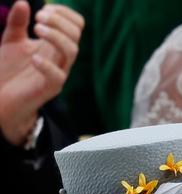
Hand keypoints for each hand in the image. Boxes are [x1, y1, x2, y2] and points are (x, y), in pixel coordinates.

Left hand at [0, 1, 83, 144]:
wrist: (2, 97)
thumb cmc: (10, 69)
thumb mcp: (12, 39)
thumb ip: (18, 22)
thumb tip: (23, 2)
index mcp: (56, 45)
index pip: (76, 25)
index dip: (64, 13)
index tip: (44, 10)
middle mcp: (61, 58)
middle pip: (75, 35)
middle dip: (59, 22)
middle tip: (38, 18)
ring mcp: (58, 73)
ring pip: (71, 51)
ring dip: (56, 36)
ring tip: (36, 29)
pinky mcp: (50, 88)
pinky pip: (57, 75)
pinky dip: (47, 64)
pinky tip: (33, 58)